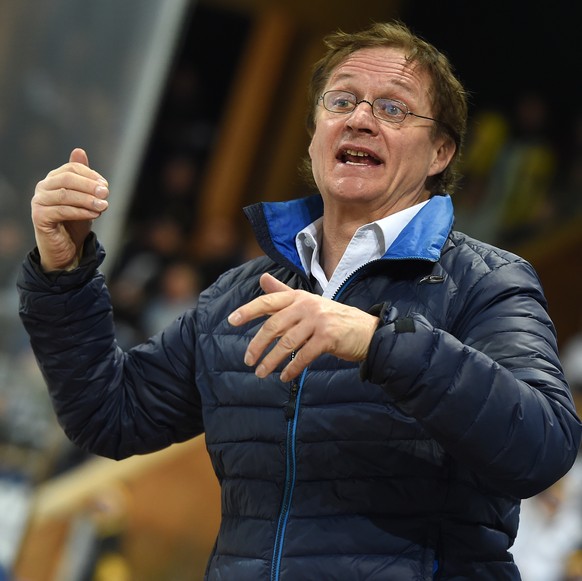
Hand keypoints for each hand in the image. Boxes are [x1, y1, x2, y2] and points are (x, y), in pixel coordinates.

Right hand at [31, 148, 108, 270]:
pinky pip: (62, 211)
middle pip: (67, 179)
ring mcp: (39, 202)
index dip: (91, 175)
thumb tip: (79, 150)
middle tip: (106, 193)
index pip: (72, 168)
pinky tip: (95, 215)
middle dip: (90, 185)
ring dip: (88, 200)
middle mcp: (43, 187)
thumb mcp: (84, 198)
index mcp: (53, 179)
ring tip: (104, 206)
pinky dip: (81, 212)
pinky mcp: (39, 217)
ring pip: (65, 195)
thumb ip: (83, 178)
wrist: (67, 248)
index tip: (106, 185)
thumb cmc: (75, 221)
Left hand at [228, 273, 379, 380]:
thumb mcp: (308, 303)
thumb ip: (284, 293)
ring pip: (287, 343)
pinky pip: (304, 356)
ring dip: (271, 361)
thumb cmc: (334, 319)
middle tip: (248, 361)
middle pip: (274, 325)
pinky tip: (284, 376)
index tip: (231, 321)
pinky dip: (292, 368)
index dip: (248, 310)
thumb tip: (262, 278)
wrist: (367, 332)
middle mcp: (308, 305)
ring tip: (261, 373)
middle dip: (258, 344)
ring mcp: (319, 320)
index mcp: (299, 296)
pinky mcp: (328, 337)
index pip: (269, 301)